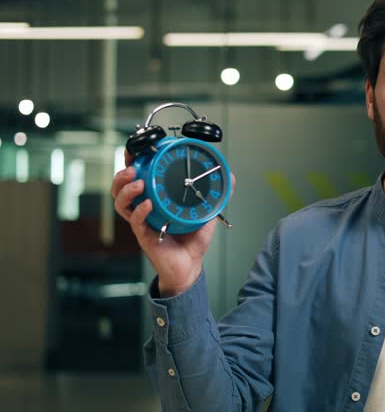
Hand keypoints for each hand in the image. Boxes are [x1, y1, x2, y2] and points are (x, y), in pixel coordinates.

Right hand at [112, 149, 235, 296]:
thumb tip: (231, 176)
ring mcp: (142, 222)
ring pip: (122, 203)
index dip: (133, 163)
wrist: (190, 266)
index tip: (136, 149)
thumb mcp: (206, 211)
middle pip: (121, 188)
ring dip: (127, 189)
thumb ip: (216, 193)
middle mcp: (144, 209)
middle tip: (133, 166)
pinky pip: (135, 222)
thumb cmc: (192, 239)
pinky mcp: (144, 236)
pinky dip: (140, 211)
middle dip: (122, 174)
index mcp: (155, 198)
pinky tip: (148, 204)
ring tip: (138, 182)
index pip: (138, 177)